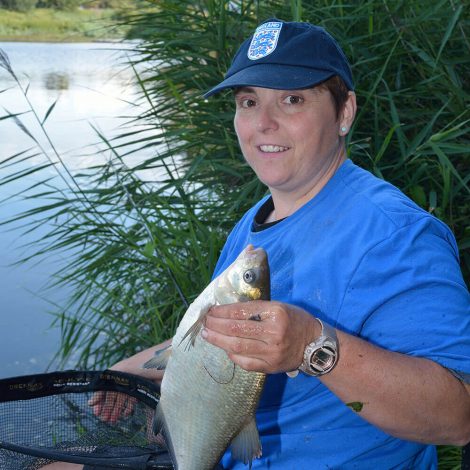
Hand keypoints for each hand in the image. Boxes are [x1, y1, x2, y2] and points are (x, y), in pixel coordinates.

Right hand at [88, 344, 167, 421]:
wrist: (171, 360)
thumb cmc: (147, 362)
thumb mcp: (126, 369)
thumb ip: (110, 381)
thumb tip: (93, 397)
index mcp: (123, 370)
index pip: (107, 384)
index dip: (100, 396)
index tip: (93, 408)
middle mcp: (130, 375)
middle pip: (116, 392)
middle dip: (108, 405)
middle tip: (102, 419)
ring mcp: (140, 381)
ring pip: (126, 397)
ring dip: (118, 408)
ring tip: (112, 420)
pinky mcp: (150, 387)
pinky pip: (137, 397)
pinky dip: (130, 406)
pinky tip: (126, 414)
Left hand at [201, 301, 319, 373]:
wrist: (314, 344)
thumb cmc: (294, 320)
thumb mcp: (278, 306)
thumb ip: (255, 309)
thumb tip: (226, 310)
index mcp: (275, 313)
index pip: (241, 312)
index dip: (222, 312)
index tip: (211, 311)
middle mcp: (273, 333)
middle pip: (236, 330)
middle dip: (216, 325)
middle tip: (204, 322)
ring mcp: (271, 353)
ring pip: (237, 347)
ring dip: (218, 340)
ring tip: (206, 334)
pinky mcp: (270, 367)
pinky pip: (245, 362)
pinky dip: (231, 354)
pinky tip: (223, 348)